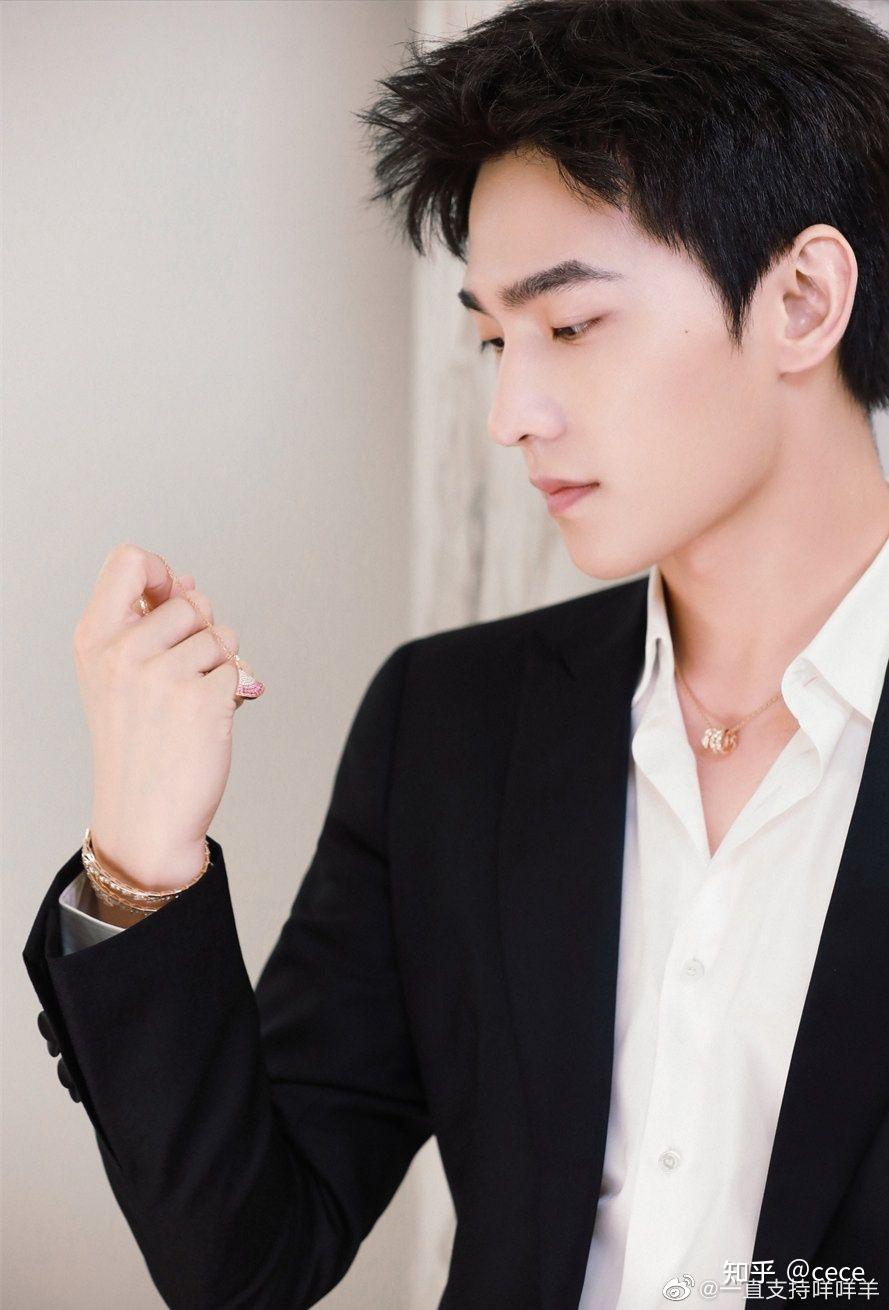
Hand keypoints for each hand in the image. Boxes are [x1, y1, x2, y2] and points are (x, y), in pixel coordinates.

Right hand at [73, 542, 250, 890]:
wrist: (144, 816)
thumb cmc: (137, 744)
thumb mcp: (119, 676)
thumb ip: (148, 624)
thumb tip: (188, 582)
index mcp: (95, 639)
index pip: (130, 560)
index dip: (162, 572)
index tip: (170, 599)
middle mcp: (124, 652)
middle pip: (191, 599)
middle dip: (201, 631)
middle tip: (182, 675)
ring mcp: (163, 675)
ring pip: (220, 634)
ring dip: (219, 663)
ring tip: (190, 701)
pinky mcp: (204, 698)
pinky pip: (237, 668)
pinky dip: (231, 691)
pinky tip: (204, 720)